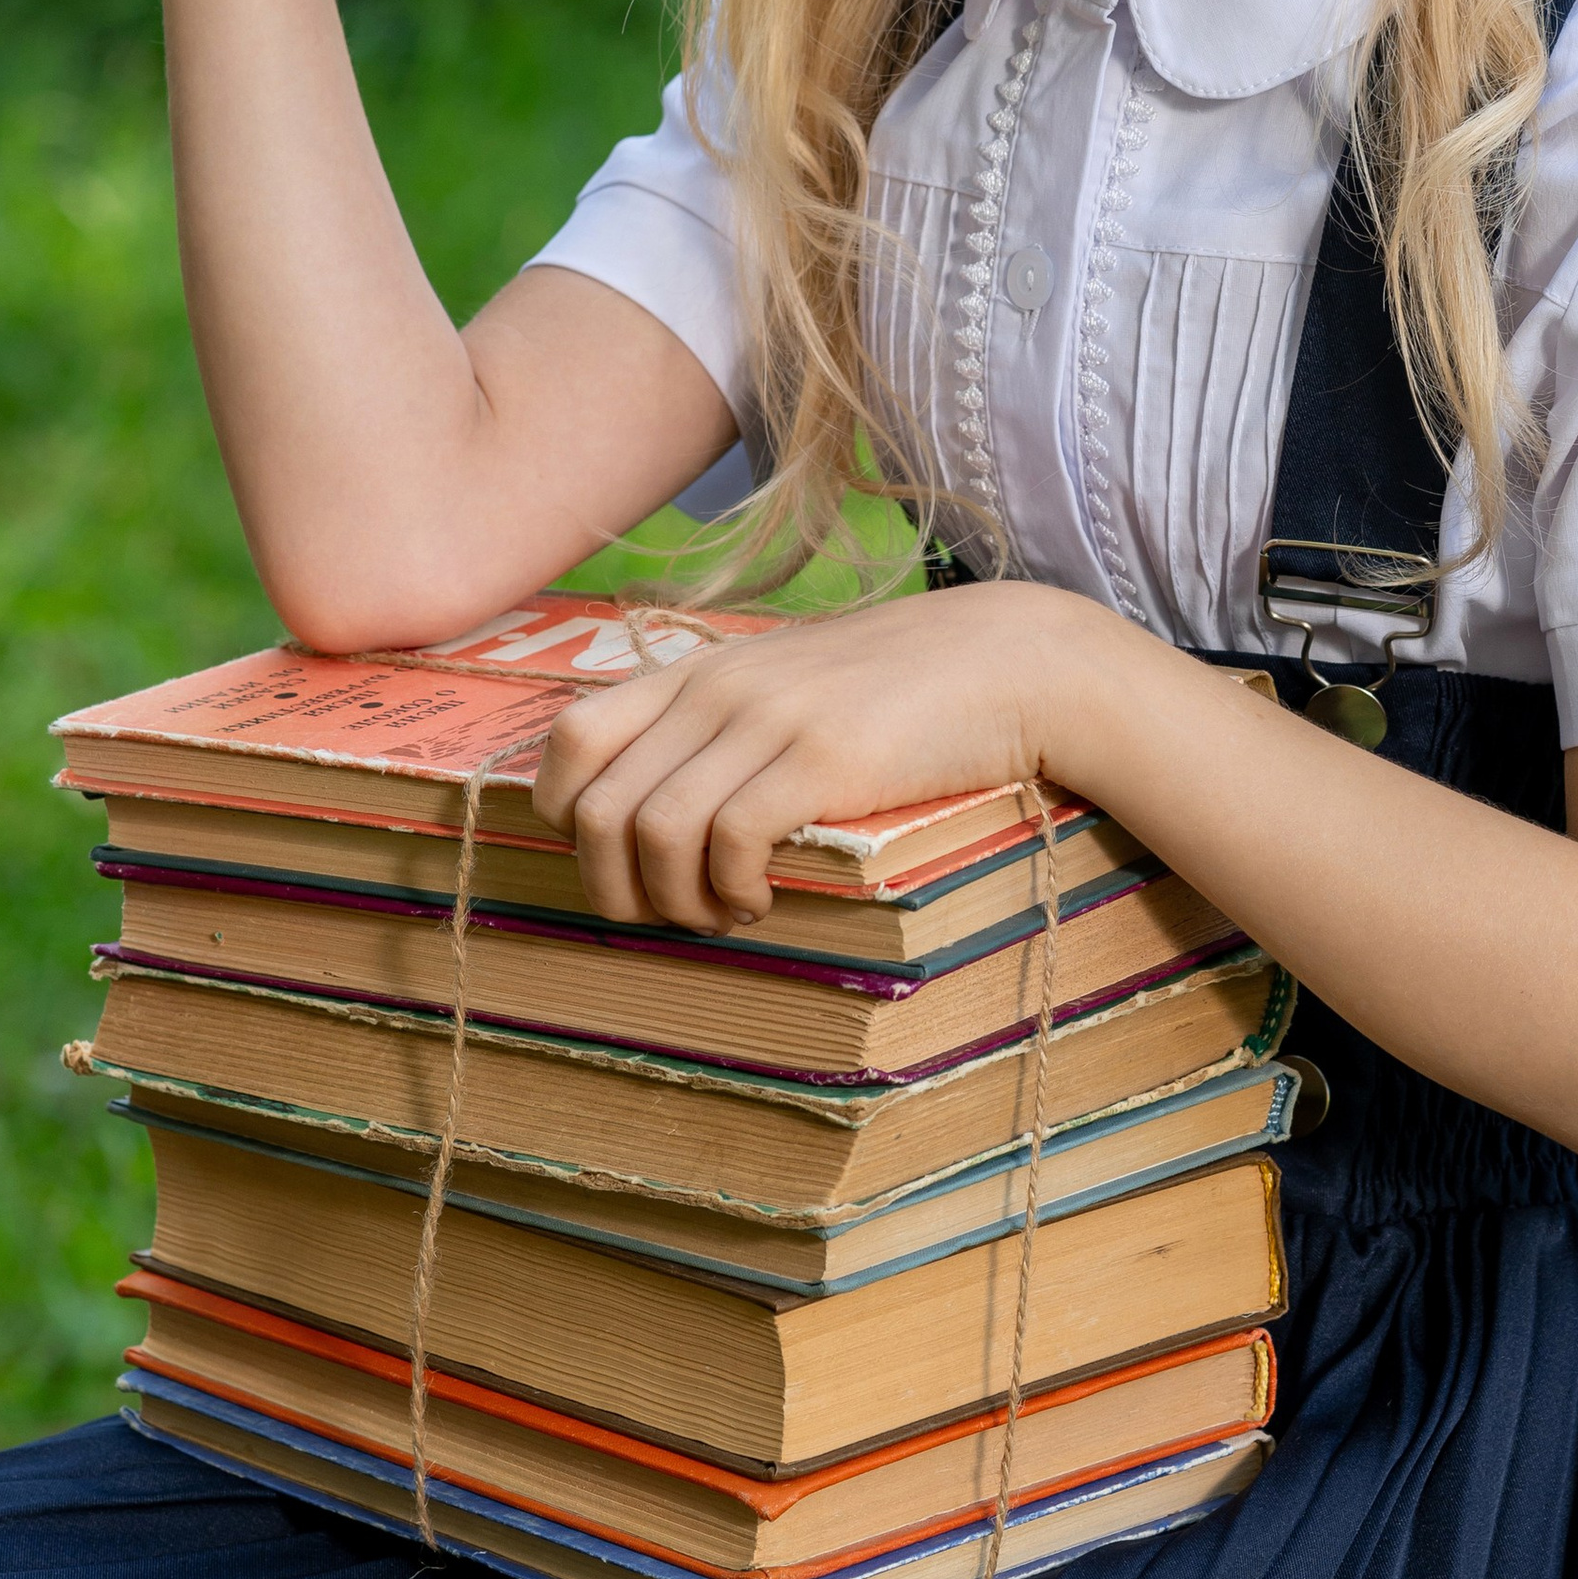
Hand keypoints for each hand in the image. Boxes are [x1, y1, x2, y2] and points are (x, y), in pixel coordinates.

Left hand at [531, 582, 1124, 937]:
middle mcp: (717, 690)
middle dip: (612, 889)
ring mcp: (768, 720)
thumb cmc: (903, 688)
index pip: (571, 739)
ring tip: (723, 916)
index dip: (566, 817)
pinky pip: (729, 842)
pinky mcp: (823, 758)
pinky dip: (731, 893)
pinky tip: (766, 901)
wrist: (1011, 661)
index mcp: (700, 671)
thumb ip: (726, 722)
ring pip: (652, 833)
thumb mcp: (793, 684)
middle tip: (667, 917)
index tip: (618, 859)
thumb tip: (664, 803)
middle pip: (595, 807)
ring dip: (673, 903)